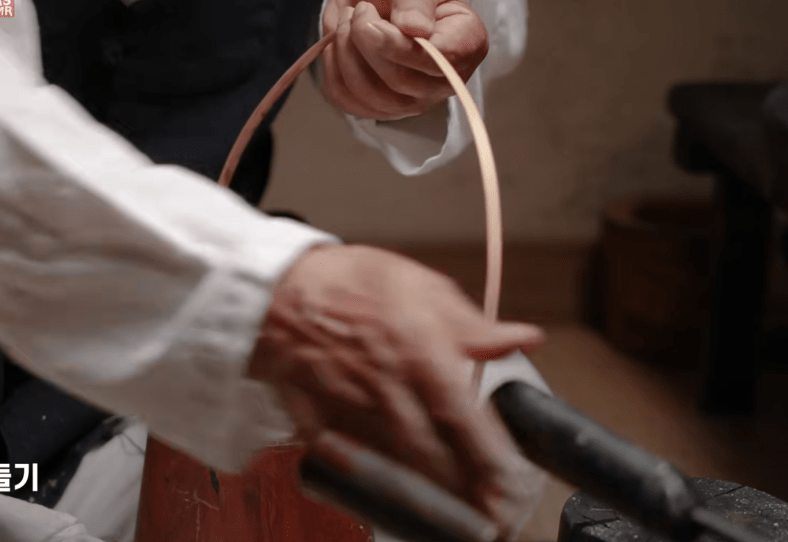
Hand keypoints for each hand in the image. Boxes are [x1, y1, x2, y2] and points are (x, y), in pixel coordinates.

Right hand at [247, 244, 545, 537]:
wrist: (276, 286)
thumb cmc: (347, 281)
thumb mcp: (419, 285)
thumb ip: (471, 322)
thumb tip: (520, 338)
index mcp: (416, 348)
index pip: (461, 413)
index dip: (487, 455)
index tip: (509, 483)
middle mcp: (384, 384)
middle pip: (429, 450)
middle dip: (462, 488)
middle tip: (490, 514)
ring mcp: (346, 406)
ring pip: (391, 461)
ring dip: (424, 492)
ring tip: (453, 515)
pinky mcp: (315, 417)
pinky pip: (342, 457)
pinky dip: (366, 477)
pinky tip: (387, 494)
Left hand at [321, 0, 488, 119]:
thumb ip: (415, 1)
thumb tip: (417, 30)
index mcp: (466, 42)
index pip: (438, 62)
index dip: (398, 46)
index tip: (371, 18)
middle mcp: (443, 79)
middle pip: (399, 81)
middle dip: (366, 42)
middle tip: (360, 10)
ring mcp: (411, 98)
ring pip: (370, 95)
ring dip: (346, 53)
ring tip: (350, 22)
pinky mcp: (379, 106)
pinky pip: (348, 100)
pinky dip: (334, 69)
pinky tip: (342, 44)